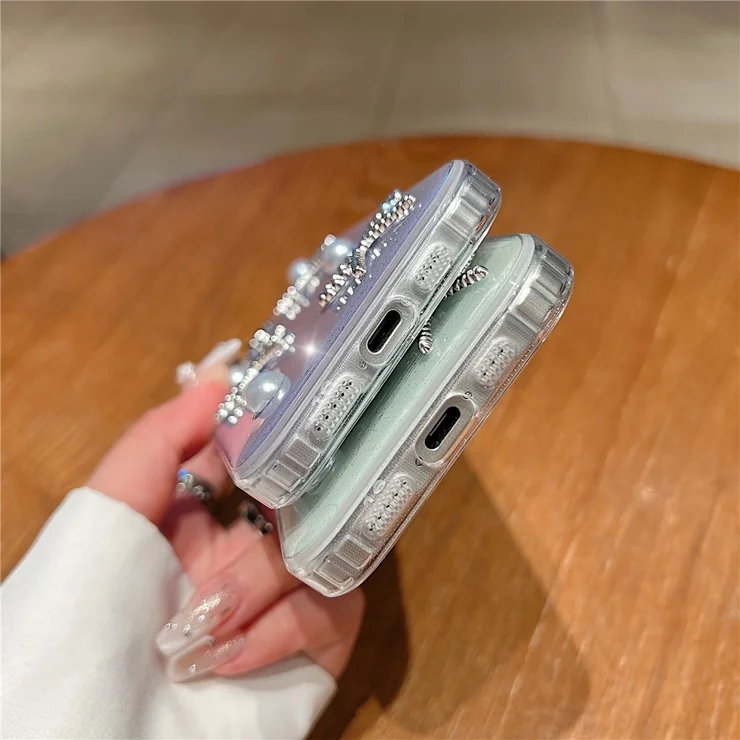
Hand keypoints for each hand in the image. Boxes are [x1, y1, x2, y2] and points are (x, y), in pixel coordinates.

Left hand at [88, 342, 363, 681]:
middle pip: (298, 492)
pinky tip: (228, 655)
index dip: (266, 429)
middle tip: (251, 516)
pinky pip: (333, 603)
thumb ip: (158, 439)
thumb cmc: (89, 622)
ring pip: (317, 544)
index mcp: (197, 512)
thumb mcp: (110, 516)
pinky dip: (280, 626)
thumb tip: (221, 371)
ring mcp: (284, 591)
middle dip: (268, 510)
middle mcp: (244, 545)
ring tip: (203, 619)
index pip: (252, 450)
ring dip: (258, 582)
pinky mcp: (318, 639)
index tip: (281, 406)